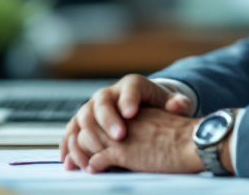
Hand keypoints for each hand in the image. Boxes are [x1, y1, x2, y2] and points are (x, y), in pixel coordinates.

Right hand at [60, 74, 194, 170]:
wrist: (143, 107)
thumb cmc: (158, 105)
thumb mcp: (171, 102)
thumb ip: (178, 103)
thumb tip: (179, 104)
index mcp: (132, 85)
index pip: (129, 88)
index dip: (129, 100)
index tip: (131, 114)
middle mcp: (109, 93)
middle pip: (102, 103)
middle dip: (108, 121)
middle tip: (119, 138)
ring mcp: (94, 107)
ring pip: (83, 116)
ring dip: (85, 137)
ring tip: (94, 156)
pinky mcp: (84, 121)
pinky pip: (72, 131)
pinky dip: (69, 146)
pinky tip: (70, 162)